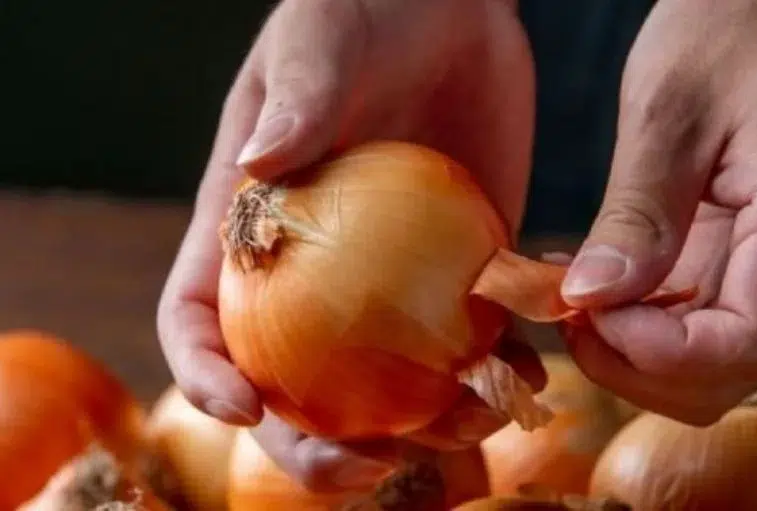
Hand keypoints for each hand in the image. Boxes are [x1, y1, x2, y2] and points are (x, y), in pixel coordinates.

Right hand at [157, 0, 539, 490]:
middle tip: (362, 467)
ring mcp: (389, 282)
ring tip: (471, 424)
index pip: (197, 314)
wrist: (449, 9)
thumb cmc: (361, 11)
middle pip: (291, 383)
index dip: (203, 372)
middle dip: (313, 444)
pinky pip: (472, 341)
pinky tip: (528, 377)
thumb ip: (293, 96)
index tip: (241, 407)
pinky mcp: (461, 270)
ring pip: (387, 386)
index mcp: (252, 227)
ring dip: (423, 428)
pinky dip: (498, 372)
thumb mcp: (317, 38)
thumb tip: (261, 165)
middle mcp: (314, 272)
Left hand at [561, 0, 756, 424]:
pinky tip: (592, 279)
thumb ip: (642, 214)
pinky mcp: (738, 260)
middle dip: (628, 358)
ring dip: (626, 343)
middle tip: (564, 307)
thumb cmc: (737, 27)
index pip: (736, 347)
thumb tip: (591, 297)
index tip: (578, 313)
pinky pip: (691, 319)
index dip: (648, 352)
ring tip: (570, 292)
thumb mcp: (677, 112)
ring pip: (701, 359)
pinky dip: (635, 317)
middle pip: (716, 373)